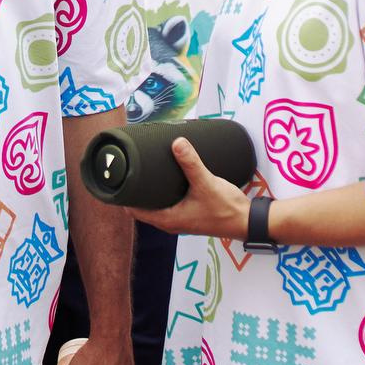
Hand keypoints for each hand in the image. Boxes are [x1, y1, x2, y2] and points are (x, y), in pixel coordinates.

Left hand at [125, 137, 249, 239]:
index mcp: (167, 220)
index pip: (134, 210)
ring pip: (156, 205)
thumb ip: (191, 163)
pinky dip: (163, 193)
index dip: (123, 196)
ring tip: (144, 171)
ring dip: (149, 192)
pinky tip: (166, 179)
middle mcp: (170, 222)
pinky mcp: (189, 214)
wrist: (246, 221)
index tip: (118, 179)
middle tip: (130, 168)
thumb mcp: (206, 182)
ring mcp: (180, 219)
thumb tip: (177, 142)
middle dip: (135, 190)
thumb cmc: (226, 209)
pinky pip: (168, 203)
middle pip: (142, 207)